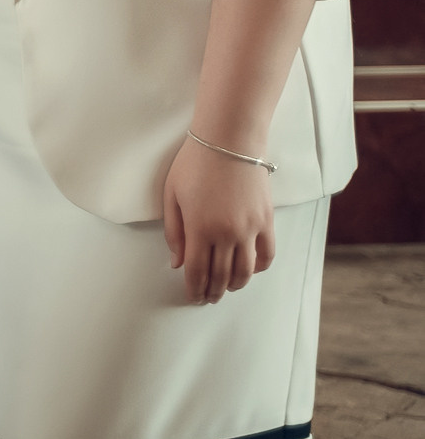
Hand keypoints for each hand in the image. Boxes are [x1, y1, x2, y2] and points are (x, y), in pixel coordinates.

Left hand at [161, 137, 275, 303]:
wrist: (229, 140)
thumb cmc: (193, 164)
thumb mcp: (171, 195)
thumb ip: (174, 232)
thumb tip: (177, 263)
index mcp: (200, 228)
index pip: (197, 270)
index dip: (194, 288)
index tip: (192, 297)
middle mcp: (227, 234)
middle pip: (221, 275)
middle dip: (213, 290)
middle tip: (207, 298)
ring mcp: (250, 229)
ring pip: (245, 271)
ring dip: (235, 285)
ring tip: (226, 290)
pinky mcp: (267, 221)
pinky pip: (267, 254)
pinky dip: (259, 269)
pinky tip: (249, 272)